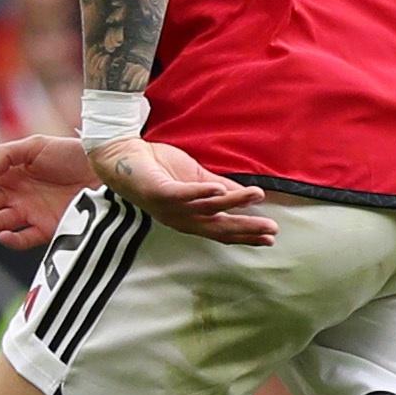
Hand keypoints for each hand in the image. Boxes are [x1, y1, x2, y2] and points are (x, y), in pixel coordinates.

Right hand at [0, 135, 94, 249]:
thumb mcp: (36, 145)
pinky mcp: (47, 227)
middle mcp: (17, 193)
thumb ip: (6, 155)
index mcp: (12, 172)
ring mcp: (31, 211)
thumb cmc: (71, 154)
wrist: (103, 170)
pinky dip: (11, 239)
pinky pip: (23, 238)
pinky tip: (3, 234)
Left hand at [90, 135, 278, 243]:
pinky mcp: (159, 192)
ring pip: (207, 209)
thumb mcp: (197, 179)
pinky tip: (219, 190)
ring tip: (256, 195)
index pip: (222, 230)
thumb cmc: (159, 168)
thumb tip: (245, 194)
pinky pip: (183, 195)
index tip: (270, 239)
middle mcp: (181, 219)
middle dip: (246, 228)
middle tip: (271, 229)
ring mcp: (170, 208)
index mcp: (191, 218)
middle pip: (218, 227)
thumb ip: (220, 187)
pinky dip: (201, 193)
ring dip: (233, 202)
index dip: (246, 235)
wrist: (124, 156)